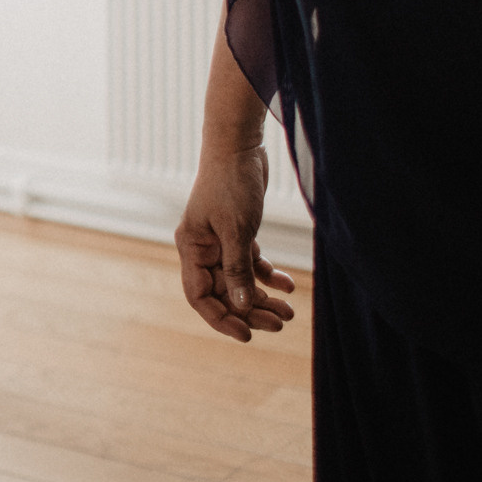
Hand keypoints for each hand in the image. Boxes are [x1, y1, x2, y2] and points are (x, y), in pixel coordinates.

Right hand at [175, 142, 296, 341]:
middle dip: (251, 311)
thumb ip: (237, 269)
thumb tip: (241, 307)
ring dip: (263, 298)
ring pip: (240, 281)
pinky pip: (252, 264)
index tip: (247, 335)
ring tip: (289, 311)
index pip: (199, 296)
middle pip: (223, 292)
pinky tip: (288, 284)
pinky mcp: (239, 233)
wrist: (239, 146)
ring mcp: (221, 242)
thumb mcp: (237, 230)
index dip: (221, 319)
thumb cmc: (230, 184)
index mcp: (192, 248)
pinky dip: (269, 275)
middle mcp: (203, 249)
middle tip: (280, 324)